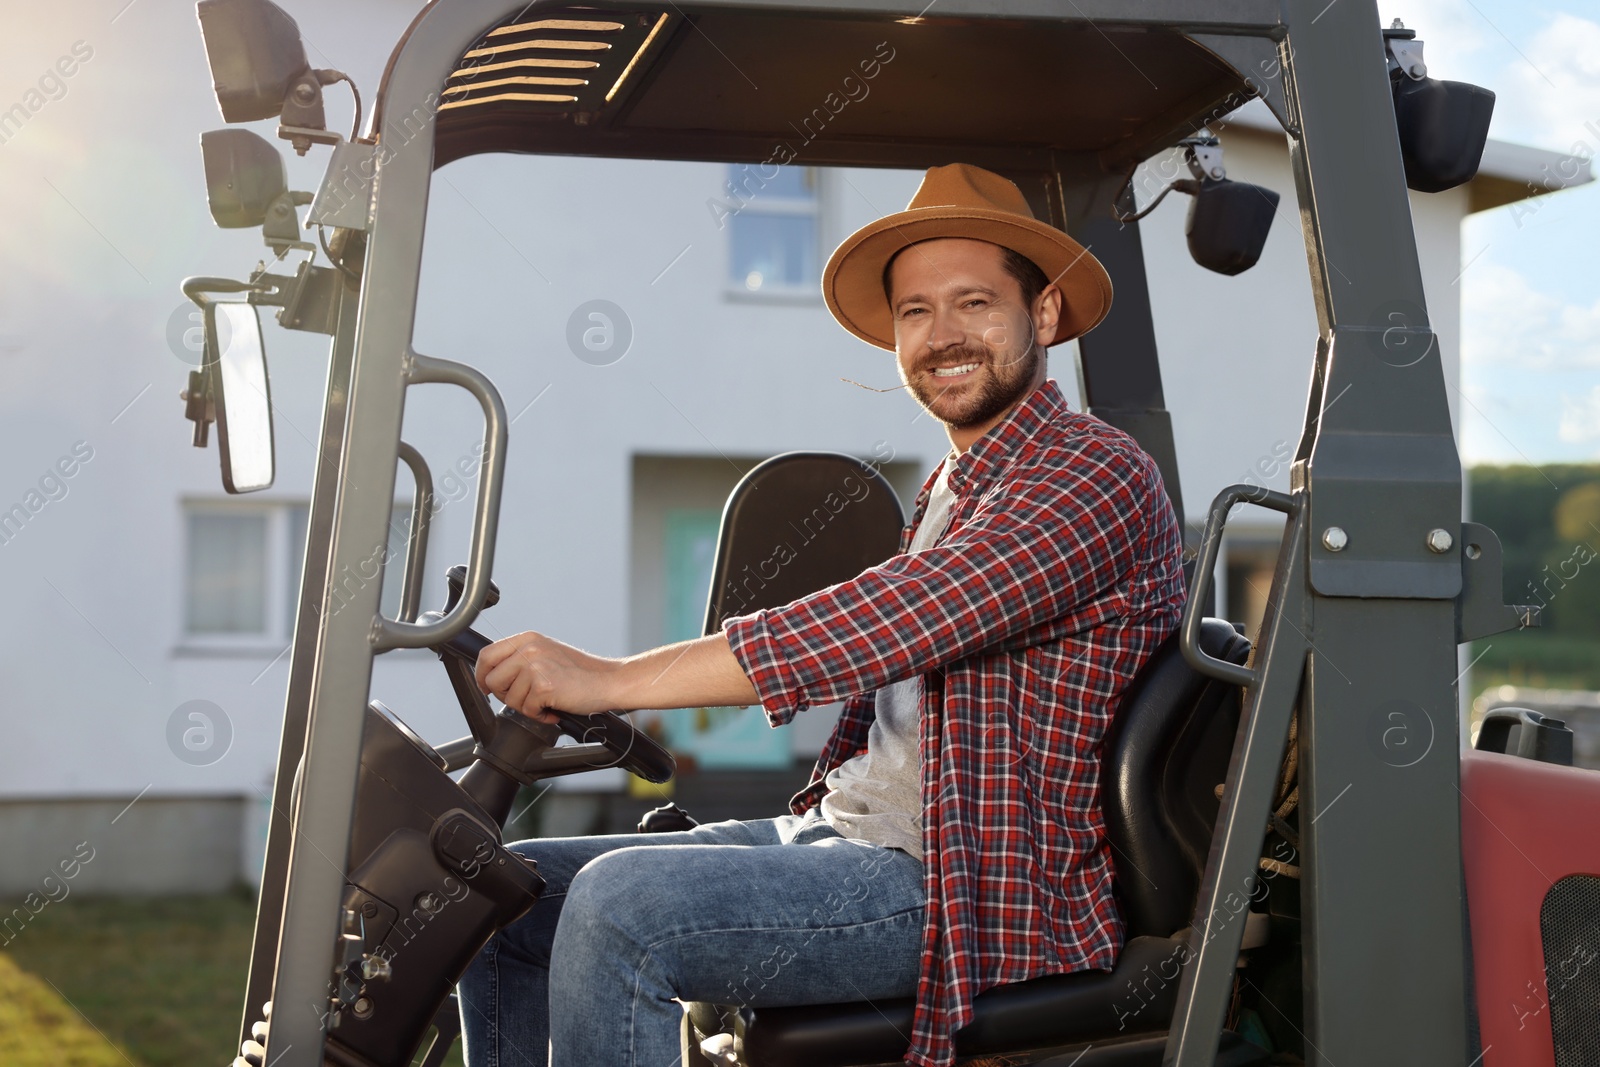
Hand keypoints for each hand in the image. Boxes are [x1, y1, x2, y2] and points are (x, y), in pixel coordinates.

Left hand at [475, 630, 619, 722]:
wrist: (608, 681)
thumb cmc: (580, 672)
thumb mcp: (546, 654)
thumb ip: (521, 658)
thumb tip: (493, 674)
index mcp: (527, 638)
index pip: (486, 654)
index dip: (482, 675)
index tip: (486, 688)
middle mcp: (529, 648)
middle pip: (492, 680)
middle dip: (505, 696)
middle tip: (526, 699)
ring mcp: (535, 666)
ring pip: (509, 698)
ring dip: (526, 707)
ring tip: (545, 703)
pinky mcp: (544, 686)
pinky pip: (527, 710)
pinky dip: (540, 716)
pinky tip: (553, 709)